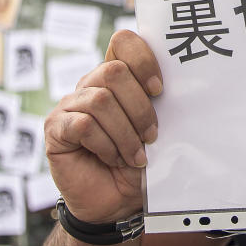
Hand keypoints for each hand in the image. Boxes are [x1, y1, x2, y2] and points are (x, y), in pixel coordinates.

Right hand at [44, 29, 162, 222]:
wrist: (118, 203)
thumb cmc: (140, 161)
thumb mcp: (156, 128)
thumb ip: (160, 102)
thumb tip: (189, 82)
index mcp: (116, 75)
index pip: (123, 42)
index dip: (143, 59)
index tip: (160, 89)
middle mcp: (90, 84)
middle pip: (114, 72)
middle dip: (140, 107)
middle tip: (151, 135)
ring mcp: (70, 104)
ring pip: (100, 100)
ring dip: (125, 133)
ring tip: (136, 155)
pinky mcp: (56, 128)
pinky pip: (84, 125)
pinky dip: (106, 145)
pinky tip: (114, 159)